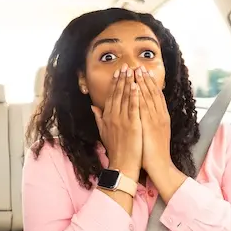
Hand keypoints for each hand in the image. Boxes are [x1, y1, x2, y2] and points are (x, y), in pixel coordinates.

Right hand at [91, 64, 141, 179]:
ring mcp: (122, 120)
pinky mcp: (132, 125)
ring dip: (129, 83)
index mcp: (107, 118)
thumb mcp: (103, 133)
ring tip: (132, 71)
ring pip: (125, 98)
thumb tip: (93, 107)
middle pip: (117, 94)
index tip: (118, 73)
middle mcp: (113, 117)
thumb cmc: (115, 150)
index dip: (114, 83)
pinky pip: (133, 108)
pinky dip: (134, 96)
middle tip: (125, 66)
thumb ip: (99, 118)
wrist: (122, 164)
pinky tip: (137, 86)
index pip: (111, 96)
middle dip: (122, 79)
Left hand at [135, 66, 172, 174]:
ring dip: (142, 83)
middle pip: (153, 93)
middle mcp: (160, 116)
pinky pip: (144, 107)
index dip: (149, 84)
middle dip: (145, 79)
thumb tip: (140, 114)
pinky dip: (140, 96)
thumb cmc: (152, 152)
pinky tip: (136, 86)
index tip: (143, 72)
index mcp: (160, 117)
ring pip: (149, 97)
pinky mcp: (151, 125)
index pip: (155, 96)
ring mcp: (156, 119)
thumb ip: (146, 122)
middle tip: (139, 66)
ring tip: (136, 71)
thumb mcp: (151, 134)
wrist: (159, 165)